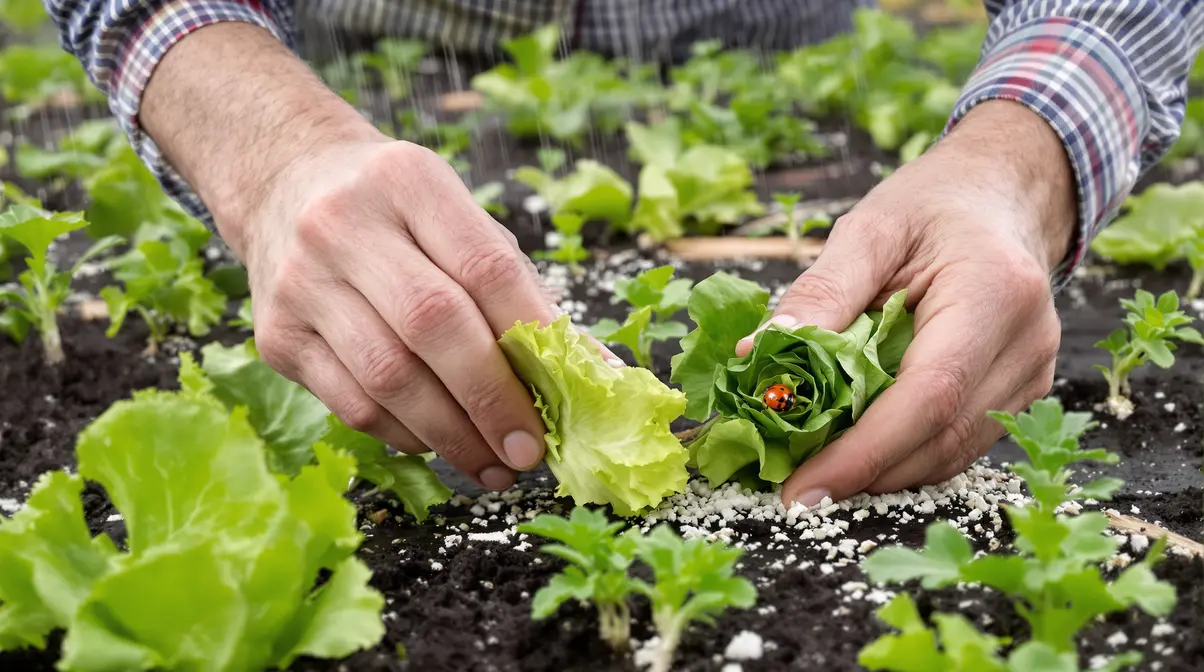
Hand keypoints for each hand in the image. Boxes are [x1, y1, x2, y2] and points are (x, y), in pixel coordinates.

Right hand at [140, 24, 624, 490]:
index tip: (571, 392)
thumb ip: (519, 291)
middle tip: (530, 450)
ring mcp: (301, 282)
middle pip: (432, 325)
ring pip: (388, 377)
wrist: (284, 185)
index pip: (485, 265)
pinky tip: (441, 443)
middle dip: (491, 399)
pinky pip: (352, 405)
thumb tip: (594, 374)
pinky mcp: (277, 336)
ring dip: (452, 435)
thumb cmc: (397, 213)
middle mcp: (344, 226)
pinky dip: (407, 435)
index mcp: (408, 181)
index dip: (532, 335)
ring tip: (495, 465)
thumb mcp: (458, 220)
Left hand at [741, 101, 1077, 506]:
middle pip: (941, 438)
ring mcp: (1033, 374)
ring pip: (952, 454)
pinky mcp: (1022, 392)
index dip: (863, 453)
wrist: (1002, 193)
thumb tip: (756, 357)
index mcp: (994, 293)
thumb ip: (820, 292)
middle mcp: (1027, 344)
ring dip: (881, 473)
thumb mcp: (869, 229)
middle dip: (862, 472)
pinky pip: (960, 444)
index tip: (801, 487)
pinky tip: (859, 450)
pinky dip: (905, 457)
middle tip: (792, 485)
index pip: (928, 396)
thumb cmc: (934, 204)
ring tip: (816, 470)